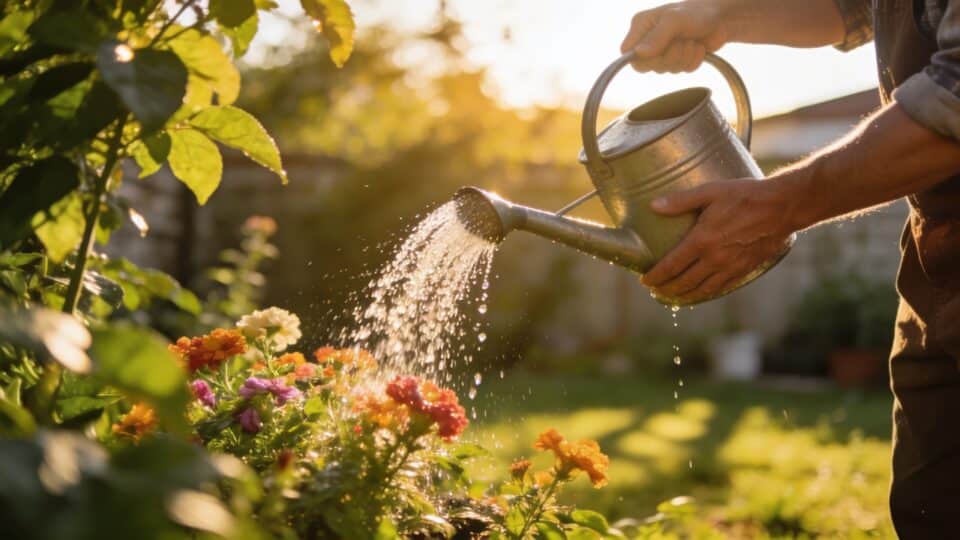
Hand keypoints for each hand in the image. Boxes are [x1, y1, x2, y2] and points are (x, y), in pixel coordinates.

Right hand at [621, 1, 731, 72]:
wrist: (721, 17)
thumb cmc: (697, 12)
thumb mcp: (675, 19)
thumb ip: (657, 36)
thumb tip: (639, 53)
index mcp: (642, 26)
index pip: (628, 53)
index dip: (642, 58)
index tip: (658, 51)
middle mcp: (649, 40)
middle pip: (648, 66)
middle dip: (669, 56)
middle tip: (682, 42)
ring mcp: (664, 51)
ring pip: (666, 70)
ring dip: (684, 57)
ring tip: (692, 41)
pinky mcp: (678, 60)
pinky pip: (681, 71)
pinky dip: (693, 61)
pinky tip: (698, 47)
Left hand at [641, 178, 801, 303]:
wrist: (782, 207)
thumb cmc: (745, 196)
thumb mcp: (710, 192)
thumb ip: (681, 201)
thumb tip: (654, 206)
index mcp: (702, 240)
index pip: (671, 266)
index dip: (655, 276)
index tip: (645, 282)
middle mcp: (714, 259)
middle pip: (684, 282)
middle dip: (667, 289)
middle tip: (656, 291)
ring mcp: (730, 267)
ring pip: (702, 289)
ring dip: (684, 296)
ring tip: (673, 296)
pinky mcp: (745, 270)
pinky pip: (721, 288)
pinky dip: (706, 293)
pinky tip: (700, 292)